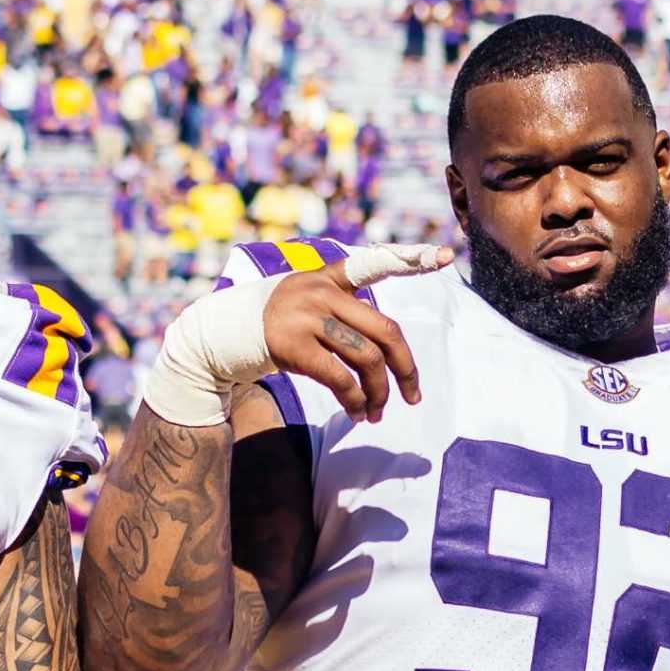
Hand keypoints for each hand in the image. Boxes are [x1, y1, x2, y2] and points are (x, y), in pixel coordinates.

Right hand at [260, 242, 451, 421]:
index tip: (446, 256)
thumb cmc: (275, 323)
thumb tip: (385, 352)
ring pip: (367, 359)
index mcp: (329, 278)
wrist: (223, 334)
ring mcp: (307, 317)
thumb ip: (342, 308)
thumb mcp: (306, 301)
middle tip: (413, 396)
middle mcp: (321, 292)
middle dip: (406, 368)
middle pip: (385, 330)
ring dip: (379, 393)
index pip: (375, 264)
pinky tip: (356, 413)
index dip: (412, 259)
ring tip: (376, 412)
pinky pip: (341, 378)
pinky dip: (355, 401)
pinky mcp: (294, 345)